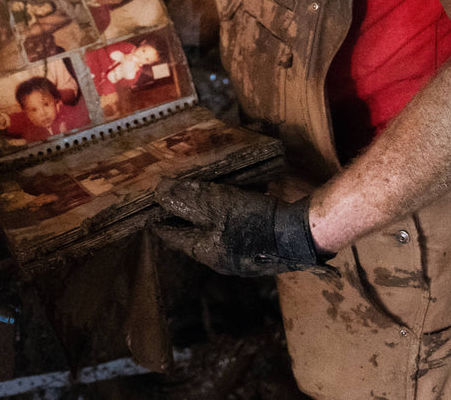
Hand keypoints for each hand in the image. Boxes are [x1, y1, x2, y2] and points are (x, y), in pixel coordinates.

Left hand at [151, 178, 331, 276]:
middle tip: (174, 205)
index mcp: (206, 251)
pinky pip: (235, 234)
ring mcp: (242, 258)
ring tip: (203, 203)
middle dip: (184, 222)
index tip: (150, 214)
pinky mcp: (260, 252)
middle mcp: (221, 260)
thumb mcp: (217, 205)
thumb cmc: (253, 221)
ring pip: (215, 237)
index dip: (161, 223)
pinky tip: (235, 208)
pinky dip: (228, 221)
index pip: (174, 237)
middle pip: (195, 239)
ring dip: (207, 221)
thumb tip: (158, 191)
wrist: (300, 236)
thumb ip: (188, 199)